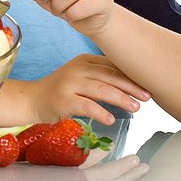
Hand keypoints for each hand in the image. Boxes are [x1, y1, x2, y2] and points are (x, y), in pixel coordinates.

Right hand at [29, 55, 149, 124]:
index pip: (112, 66)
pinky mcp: (63, 100)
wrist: (32, 99)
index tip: (147, 84)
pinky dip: (100, 112)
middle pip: (109, 76)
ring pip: (101, 90)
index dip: (131, 75)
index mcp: (84, 61)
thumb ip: (100, 77)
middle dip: (131, 87)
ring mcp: (69, 84)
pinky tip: (111, 119)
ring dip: (121, 99)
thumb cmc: (60, 90)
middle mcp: (77, 69)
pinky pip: (86, 106)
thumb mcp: (80, 76)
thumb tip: (132, 84)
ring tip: (135, 108)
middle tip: (147, 96)